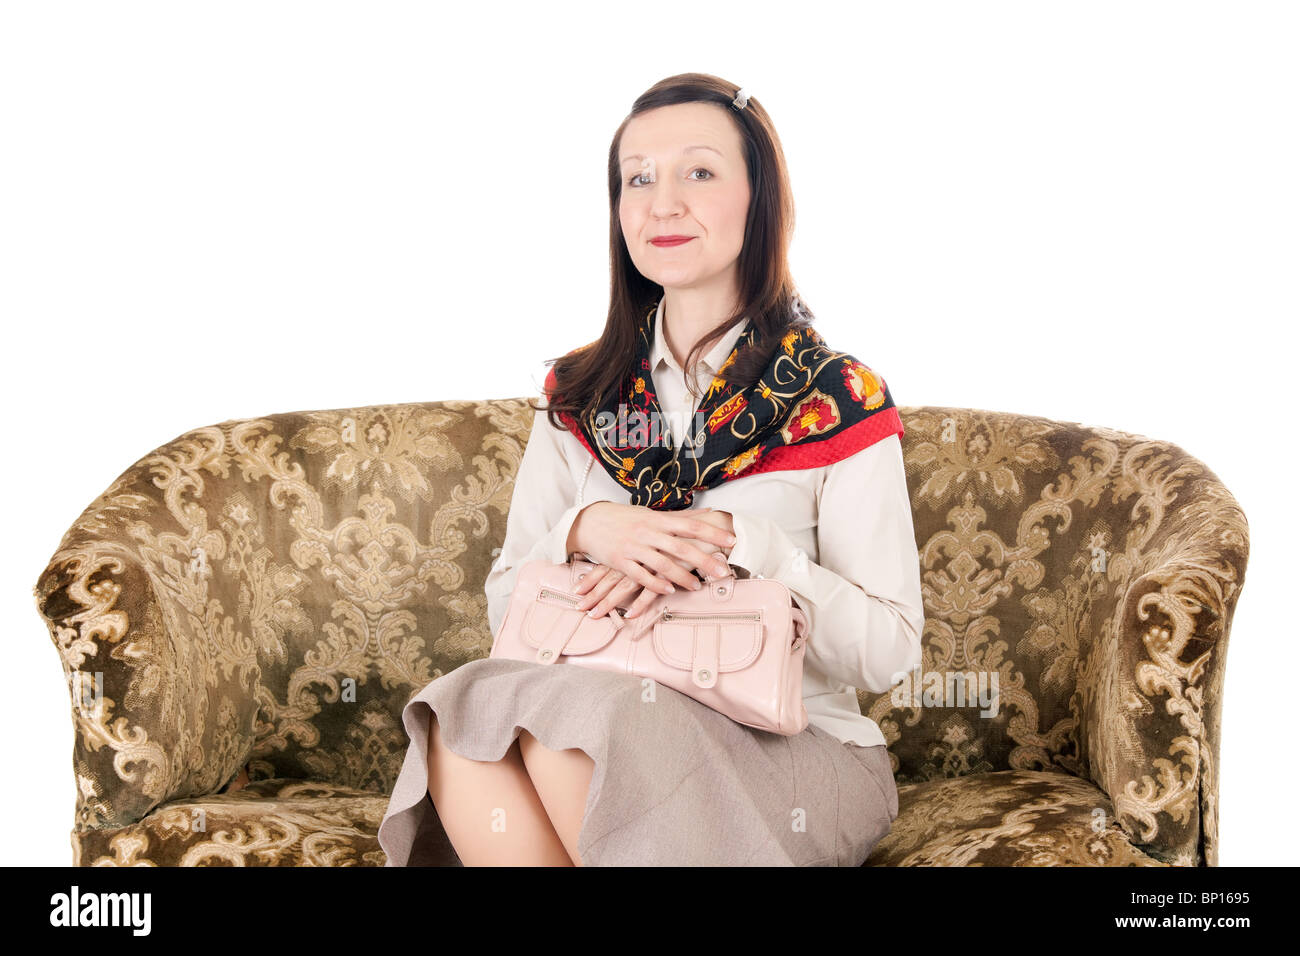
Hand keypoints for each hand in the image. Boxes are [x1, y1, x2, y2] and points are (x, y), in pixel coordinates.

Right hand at [568, 502, 736, 616]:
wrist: (590, 522)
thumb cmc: (625, 518)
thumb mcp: (652, 513)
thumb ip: (680, 516)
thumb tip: (707, 512)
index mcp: (658, 519)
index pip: (691, 525)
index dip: (713, 533)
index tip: (732, 541)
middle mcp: (648, 532)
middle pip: (681, 547)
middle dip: (704, 560)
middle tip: (723, 571)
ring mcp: (633, 547)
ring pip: (662, 564)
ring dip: (682, 576)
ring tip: (697, 586)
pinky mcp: (620, 561)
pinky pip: (640, 575)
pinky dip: (656, 583)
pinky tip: (670, 589)